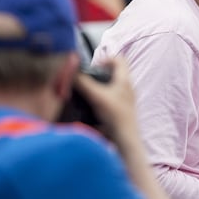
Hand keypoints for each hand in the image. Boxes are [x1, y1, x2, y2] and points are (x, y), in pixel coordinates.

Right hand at [75, 58, 168, 198]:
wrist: (126, 140)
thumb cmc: (116, 117)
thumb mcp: (96, 96)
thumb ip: (83, 83)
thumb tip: (71, 72)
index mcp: (124, 80)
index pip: (119, 59)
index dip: (105, 58)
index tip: (93, 66)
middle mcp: (127, 87)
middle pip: (116, 72)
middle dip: (101, 72)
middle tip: (89, 77)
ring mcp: (126, 99)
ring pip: (113, 85)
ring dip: (101, 85)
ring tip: (89, 90)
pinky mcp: (122, 110)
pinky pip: (112, 97)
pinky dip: (103, 97)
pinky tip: (93, 105)